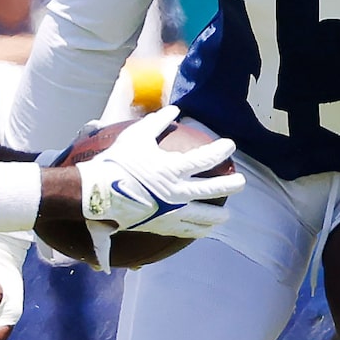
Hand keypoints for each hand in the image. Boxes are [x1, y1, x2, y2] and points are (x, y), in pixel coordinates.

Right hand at [74, 106, 243, 243]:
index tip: (230, 146)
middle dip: (230, 185)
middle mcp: (177, 193)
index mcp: (173, 169)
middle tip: (241, 182)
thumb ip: (158, 121)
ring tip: (226, 217)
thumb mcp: (137, 136)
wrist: (98, 194)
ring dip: (216, 216)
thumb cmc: (116, 162)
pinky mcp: (160, 225)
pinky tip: (201, 230)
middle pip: (211, 190)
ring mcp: (170, 212)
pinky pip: (184, 229)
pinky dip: (196, 230)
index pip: (205, 159)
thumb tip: (174, 109)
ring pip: (202, 216)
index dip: (220, 151)